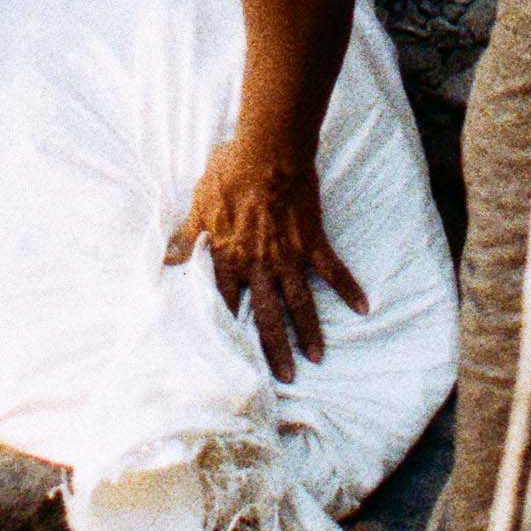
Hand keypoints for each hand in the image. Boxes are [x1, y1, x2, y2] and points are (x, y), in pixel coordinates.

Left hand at [168, 119, 363, 388]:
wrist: (268, 152)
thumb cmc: (229, 173)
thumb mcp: (199, 204)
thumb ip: (187, 238)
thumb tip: (167, 262)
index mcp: (228, 258)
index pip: (225, 303)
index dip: (226, 329)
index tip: (230, 356)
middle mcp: (259, 265)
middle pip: (267, 315)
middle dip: (275, 349)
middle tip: (285, 378)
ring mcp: (289, 256)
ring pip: (299, 302)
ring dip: (309, 331)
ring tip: (317, 357)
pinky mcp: (313, 242)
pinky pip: (333, 270)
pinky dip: (349, 288)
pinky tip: (363, 307)